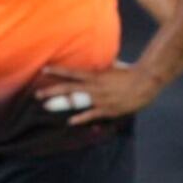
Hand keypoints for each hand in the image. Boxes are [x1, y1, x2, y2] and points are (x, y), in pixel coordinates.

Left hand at [35, 62, 163, 125]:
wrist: (146, 81)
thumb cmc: (130, 73)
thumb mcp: (113, 67)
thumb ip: (103, 67)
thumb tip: (100, 61)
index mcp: (95, 76)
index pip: (71, 73)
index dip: (57, 71)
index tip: (43, 70)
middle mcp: (95, 87)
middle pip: (68, 88)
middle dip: (51, 91)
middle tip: (36, 94)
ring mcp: (100, 99)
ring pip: (76, 101)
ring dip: (60, 104)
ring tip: (45, 106)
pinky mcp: (108, 109)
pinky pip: (92, 114)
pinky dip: (81, 118)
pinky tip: (70, 121)